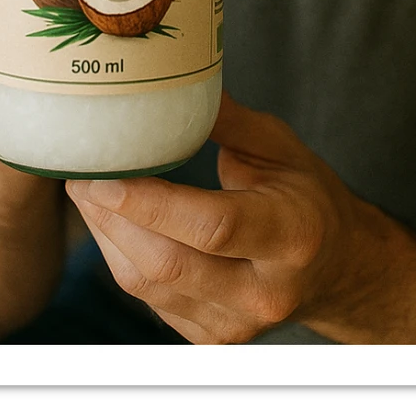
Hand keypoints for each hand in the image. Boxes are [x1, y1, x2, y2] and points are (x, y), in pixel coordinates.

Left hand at [67, 91, 390, 343]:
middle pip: (169, 263)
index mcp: (291, 234)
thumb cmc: (307, 195)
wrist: (337, 266)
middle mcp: (264, 290)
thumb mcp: (281, 146)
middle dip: (112, 218)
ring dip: (106, 237)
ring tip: (84, 189)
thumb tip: (171, 77)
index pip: (213, 226)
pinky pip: (150, 300)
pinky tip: (108, 221)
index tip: (106, 173)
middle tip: (78, 171)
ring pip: (149, 286)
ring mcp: (236, 325)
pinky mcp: (210, 339)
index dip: (152, 205)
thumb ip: (226, 120)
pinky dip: (121, 258)